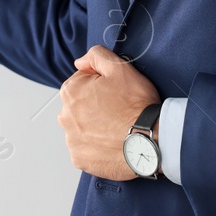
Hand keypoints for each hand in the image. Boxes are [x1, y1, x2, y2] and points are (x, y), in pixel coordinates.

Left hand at [58, 45, 161, 180]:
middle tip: (118, 110)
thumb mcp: (120, 67)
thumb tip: (80, 62)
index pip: (82, 82)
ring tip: (117, 128)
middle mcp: (65, 116)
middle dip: (95, 106)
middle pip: (80, 106)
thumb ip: (96, 55)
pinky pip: (86, 149)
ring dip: (95, 127)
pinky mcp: (80, 159)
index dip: (101, 85)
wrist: (150, 140)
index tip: (115, 93)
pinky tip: (112, 142)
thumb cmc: (136, 105)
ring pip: (82, 128)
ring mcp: (71, 140)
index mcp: (70, 92)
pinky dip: (97, 147)